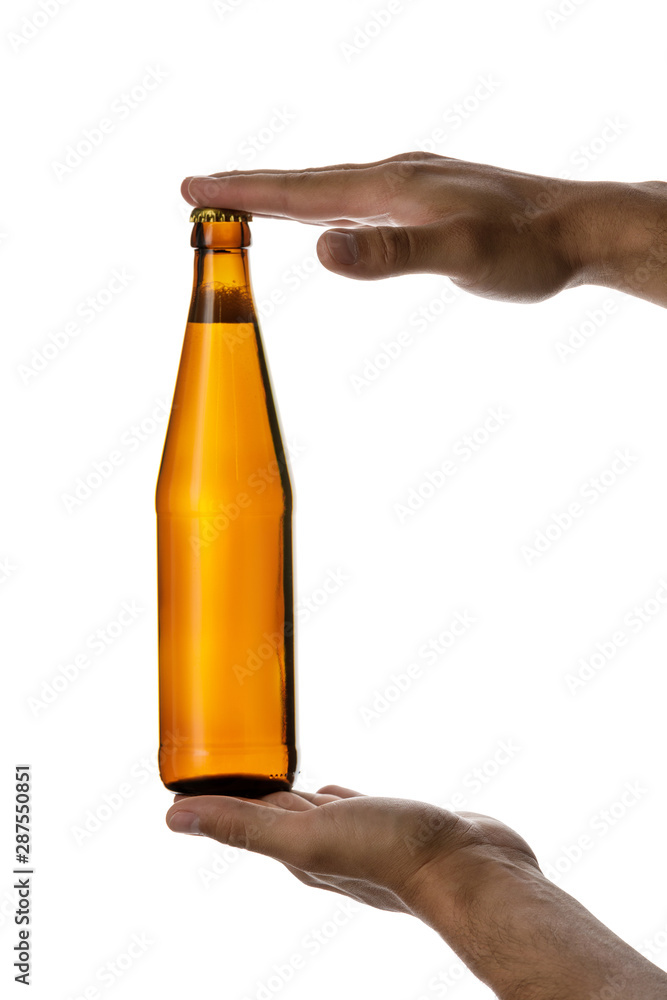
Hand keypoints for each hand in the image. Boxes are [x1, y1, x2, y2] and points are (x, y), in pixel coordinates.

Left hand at [166, 782, 538, 914]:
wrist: (472, 868)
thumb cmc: (391, 855)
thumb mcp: (305, 836)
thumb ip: (243, 826)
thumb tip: (175, 818)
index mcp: (297, 850)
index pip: (249, 818)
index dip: (225, 795)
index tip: (203, 771)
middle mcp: (325, 845)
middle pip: (278, 813)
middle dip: (256, 790)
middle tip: (236, 758)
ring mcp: (362, 836)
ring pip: (316, 809)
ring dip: (297, 792)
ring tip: (280, 770)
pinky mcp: (395, 823)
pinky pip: (355, 804)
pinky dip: (338, 793)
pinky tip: (338, 788)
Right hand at [182, 153, 666, 305]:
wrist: (579, 230)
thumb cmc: (524, 247)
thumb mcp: (459, 253)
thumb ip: (392, 254)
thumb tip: (321, 250)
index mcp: (389, 186)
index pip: (300, 191)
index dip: (243, 192)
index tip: (192, 190)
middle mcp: (394, 177)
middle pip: (306, 182)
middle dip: (249, 187)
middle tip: (199, 190)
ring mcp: (411, 187)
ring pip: (331, 189)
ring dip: (284, 195)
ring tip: (248, 200)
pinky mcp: (428, 203)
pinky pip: (359, 201)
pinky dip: (326, 206)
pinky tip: (331, 219)